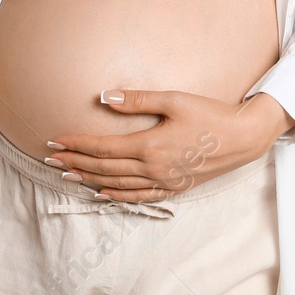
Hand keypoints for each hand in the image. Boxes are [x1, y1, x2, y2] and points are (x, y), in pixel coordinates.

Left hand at [43, 90, 294, 201]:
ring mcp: (163, 182)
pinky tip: (103, 194)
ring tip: (67, 175)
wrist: (243, 138)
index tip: (54, 140)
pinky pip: (138, 197)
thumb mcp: (175, 99)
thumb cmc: (210, 114)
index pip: (102, 147)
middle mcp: (152, 168)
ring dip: (89, 179)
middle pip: (104, 167)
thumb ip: (138, 99)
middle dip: (75, 162)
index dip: (76, 144)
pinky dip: (117, 196)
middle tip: (50, 159)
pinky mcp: (174, 188)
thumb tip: (104, 97)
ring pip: (117, 184)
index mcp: (149, 146)